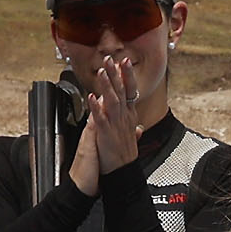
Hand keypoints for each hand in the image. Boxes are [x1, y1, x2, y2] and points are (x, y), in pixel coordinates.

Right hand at [54, 71, 104, 192]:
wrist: (80, 187)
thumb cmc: (92, 170)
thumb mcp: (102, 150)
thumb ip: (107, 135)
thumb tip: (115, 127)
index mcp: (99, 129)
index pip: (107, 107)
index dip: (115, 92)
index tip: (120, 76)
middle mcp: (94, 128)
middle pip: (101, 102)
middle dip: (107, 84)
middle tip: (110, 64)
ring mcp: (90, 134)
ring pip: (96, 108)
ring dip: (100, 91)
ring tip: (103, 73)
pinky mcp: (88, 142)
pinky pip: (91, 125)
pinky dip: (94, 112)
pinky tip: (95, 101)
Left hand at [85, 65, 143, 180]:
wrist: (123, 172)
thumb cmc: (125, 156)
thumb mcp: (132, 139)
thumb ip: (134, 129)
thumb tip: (138, 126)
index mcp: (129, 116)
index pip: (130, 91)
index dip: (127, 76)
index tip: (125, 61)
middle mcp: (124, 117)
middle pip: (121, 91)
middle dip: (116, 74)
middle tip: (111, 59)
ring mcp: (116, 124)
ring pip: (112, 101)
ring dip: (107, 85)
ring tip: (102, 71)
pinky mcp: (106, 133)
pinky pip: (100, 118)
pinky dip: (96, 107)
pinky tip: (91, 97)